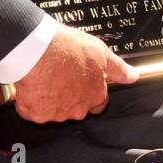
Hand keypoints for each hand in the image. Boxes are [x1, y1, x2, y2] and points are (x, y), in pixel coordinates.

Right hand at [12, 25, 138, 123]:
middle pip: (75, 107)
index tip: (81, 81)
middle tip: (59, 75)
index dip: (90, 91)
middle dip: (68, 95)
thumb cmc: (66, 48)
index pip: (98, 103)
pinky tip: (30, 84)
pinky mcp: (35, 114)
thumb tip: (132, 76)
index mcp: (94, 95)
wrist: (36, 52)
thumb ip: (117, 68)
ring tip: (44, 75)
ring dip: (49, 97)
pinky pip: (32, 110)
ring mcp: (56, 114)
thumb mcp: (99, 52)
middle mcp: (77, 109)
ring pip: (53, 109)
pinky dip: (30, 100)